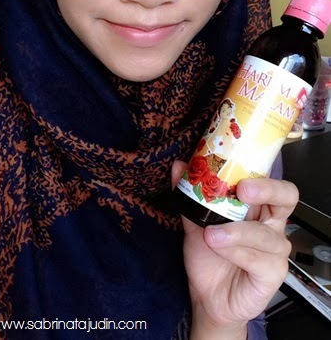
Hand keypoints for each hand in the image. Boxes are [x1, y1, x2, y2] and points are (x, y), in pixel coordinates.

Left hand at [172, 160, 297, 338]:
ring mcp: (275, 251)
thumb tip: (178, 166)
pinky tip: (220, 250)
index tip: (237, 169)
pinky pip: (260, 260)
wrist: (206, 297)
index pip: (273, 184)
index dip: (261, 174)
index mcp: (257, 209)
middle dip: (266, 190)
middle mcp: (271, 227)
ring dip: (236, 232)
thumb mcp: (194, 223)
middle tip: (243, 191)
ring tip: (212, 234)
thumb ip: (189, 196)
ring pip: (265, 234)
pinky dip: (237, 253)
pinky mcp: (273, 274)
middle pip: (286, 199)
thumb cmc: (208, 257)